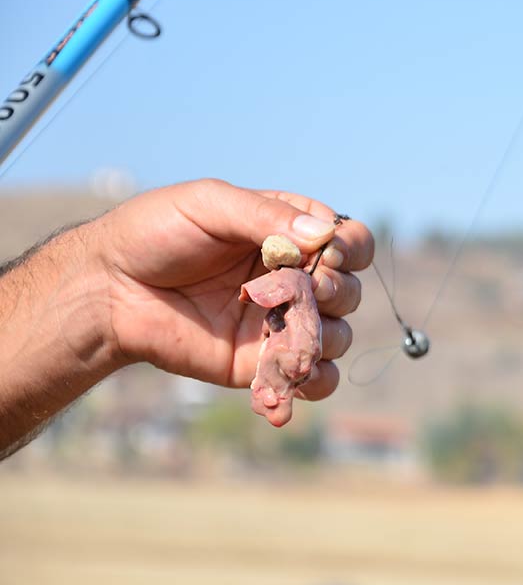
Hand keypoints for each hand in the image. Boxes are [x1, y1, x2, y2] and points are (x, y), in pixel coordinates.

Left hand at [95, 178, 373, 403]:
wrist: (108, 290)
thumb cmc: (154, 234)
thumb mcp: (209, 205)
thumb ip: (266, 215)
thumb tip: (321, 236)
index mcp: (288, 234)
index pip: (348, 239)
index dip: (350, 247)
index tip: (328, 254)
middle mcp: (292, 278)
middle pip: (351, 289)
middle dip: (339, 290)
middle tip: (308, 288)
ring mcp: (280, 322)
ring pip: (339, 335)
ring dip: (328, 333)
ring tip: (292, 326)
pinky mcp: (262, 362)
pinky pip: (313, 378)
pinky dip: (316, 379)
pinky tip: (294, 370)